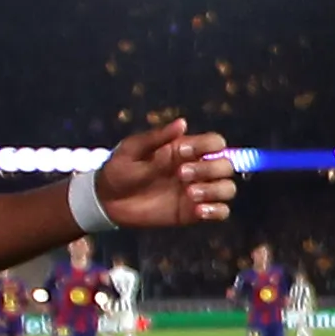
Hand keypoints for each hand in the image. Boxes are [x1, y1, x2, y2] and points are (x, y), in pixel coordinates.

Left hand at [93, 117, 240, 225]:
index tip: (181, 153)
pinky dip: (216, 211)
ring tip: (190, 194)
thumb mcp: (132, 149)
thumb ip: (157, 137)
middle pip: (226, 165)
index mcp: (183, 150)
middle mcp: (196, 169)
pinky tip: (198, 211)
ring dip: (215, 190)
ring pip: (227, 188)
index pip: (215, 142)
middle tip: (180, 175)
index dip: (207, 146)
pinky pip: (221, 212)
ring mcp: (196, 191)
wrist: (106, 202)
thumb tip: (183, 123)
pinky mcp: (193, 213)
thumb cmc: (118, 170)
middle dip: (209, 169)